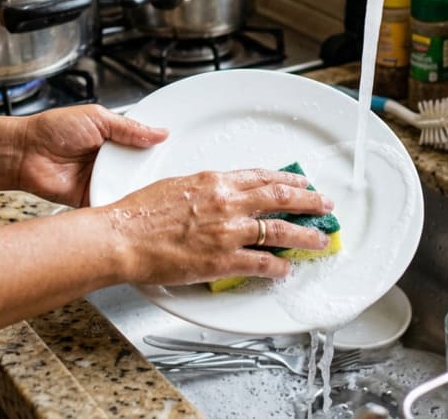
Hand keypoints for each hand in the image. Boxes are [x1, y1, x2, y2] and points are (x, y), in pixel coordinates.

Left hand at [16, 105, 167, 206]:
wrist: (25, 152)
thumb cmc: (53, 130)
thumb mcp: (97, 118)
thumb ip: (129, 128)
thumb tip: (159, 132)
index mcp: (114, 138)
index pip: (144, 146)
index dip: (158, 149)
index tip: (177, 152)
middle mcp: (111, 160)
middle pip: (140, 169)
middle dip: (151, 171)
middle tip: (171, 173)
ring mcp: (102, 179)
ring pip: (129, 187)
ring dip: (138, 187)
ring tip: (156, 189)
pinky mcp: (92, 198)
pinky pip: (112, 202)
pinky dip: (120, 203)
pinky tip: (133, 202)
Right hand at [101, 169, 334, 285]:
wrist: (123, 235)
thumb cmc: (140, 212)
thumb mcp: (177, 185)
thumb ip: (204, 189)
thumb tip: (218, 192)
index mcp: (215, 181)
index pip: (262, 177)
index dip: (288, 179)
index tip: (302, 182)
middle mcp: (227, 202)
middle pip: (281, 198)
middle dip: (309, 201)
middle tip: (325, 205)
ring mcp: (228, 232)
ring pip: (280, 231)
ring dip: (305, 235)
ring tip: (319, 239)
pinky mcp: (223, 260)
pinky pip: (262, 263)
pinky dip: (278, 267)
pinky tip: (286, 269)